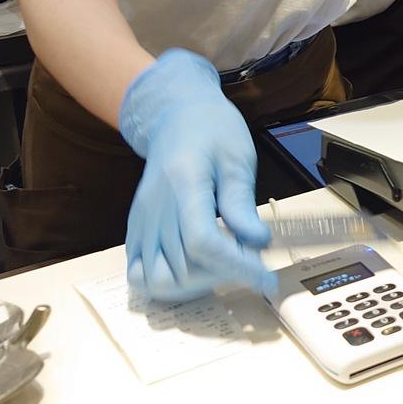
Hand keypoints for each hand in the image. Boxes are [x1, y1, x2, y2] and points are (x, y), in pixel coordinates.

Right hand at [119, 49, 272, 301]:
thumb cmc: (214, 132)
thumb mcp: (237, 158)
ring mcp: (141, 223)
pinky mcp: (135, 231)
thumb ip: (241, 202)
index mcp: (184, 185)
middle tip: (252, 263)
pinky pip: (139, 274)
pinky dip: (167, 284)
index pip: (204, 243)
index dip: (236, 268)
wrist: (176, 117)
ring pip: (157, 281)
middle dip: (223, 276)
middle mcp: (155, 209)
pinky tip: (196, 270)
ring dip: (194, 286)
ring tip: (223, 267)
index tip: (267, 279)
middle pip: (183, 268)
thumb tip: (257, 242)